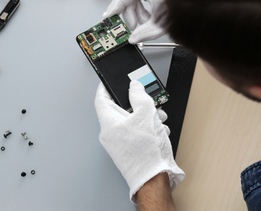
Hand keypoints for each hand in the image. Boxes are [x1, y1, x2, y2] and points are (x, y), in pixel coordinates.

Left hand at [94, 81, 184, 201]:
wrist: (154, 179)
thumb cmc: (145, 152)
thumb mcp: (145, 115)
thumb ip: (139, 96)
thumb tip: (134, 87)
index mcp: (108, 123)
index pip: (101, 99)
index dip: (105, 87)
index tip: (110, 80)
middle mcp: (111, 133)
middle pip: (121, 109)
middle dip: (137, 103)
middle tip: (148, 100)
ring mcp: (119, 143)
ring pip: (132, 121)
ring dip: (148, 116)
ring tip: (159, 119)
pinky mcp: (129, 149)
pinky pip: (137, 132)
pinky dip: (149, 128)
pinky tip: (159, 131)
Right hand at [103, 0, 165, 43]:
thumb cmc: (184, 1)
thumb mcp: (163, 21)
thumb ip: (146, 32)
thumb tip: (134, 39)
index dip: (114, 9)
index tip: (107, 18)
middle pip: (128, 0)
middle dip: (131, 16)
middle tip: (132, 29)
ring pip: (135, 0)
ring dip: (138, 14)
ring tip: (146, 24)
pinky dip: (143, 8)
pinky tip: (149, 17)